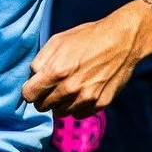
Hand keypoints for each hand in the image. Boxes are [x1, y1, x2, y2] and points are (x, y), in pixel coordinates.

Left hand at [22, 6, 151, 116]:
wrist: (122, 40)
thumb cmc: (88, 37)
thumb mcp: (58, 41)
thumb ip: (40, 61)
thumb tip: (32, 78)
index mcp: (55, 71)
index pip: (28, 95)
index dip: (30, 90)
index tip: (36, 86)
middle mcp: (69, 88)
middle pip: (43, 106)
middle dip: (44, 97)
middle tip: (53, 86)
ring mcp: (86, 98)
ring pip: (60, 112)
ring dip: (61, 103)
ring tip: (70, 87)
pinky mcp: (100, 103)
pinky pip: (79, 114)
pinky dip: (77, 106)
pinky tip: (83, 91)